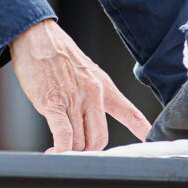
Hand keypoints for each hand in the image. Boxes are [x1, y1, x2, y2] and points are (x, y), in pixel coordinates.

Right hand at [9, 19, 150, 151]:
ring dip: (69, 151)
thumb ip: (92, 97)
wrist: (37, 36)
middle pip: (99, 138)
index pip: (130, 112)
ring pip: (79, 141)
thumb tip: (89, 122)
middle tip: (75, 150)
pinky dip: (59, 149)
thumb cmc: (58, 54)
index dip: (143, 131)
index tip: (150, 144)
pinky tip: (53, 150)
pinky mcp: (52, 103)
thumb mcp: (86, 72)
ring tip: (57, 149)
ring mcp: (73, 99)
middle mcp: (93, 94)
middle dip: (87, 151)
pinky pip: (64, 136)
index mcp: (104, 86)